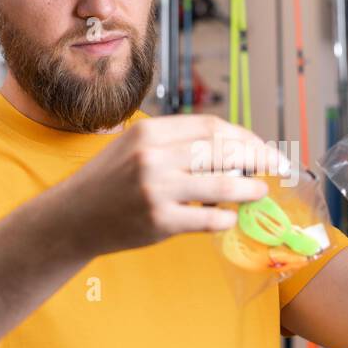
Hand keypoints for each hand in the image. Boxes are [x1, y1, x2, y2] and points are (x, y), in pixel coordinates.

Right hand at [59, 114, 283, 255]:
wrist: (71, 218)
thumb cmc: (109, 182)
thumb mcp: (134, 147)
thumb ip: (176, 144)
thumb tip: (232, 148)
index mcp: (149, 132)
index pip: (210, 126)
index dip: (243, 136)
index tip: (261, 147)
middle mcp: (153, 156)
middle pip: (221, 150)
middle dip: (256, 157)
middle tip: (275, 166)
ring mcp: (156, 189)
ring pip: (221, 184)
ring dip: (248, 188)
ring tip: (259, 191)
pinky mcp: (158, 221)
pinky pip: (207, 219)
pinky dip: (225, 218)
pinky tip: (229, 217)